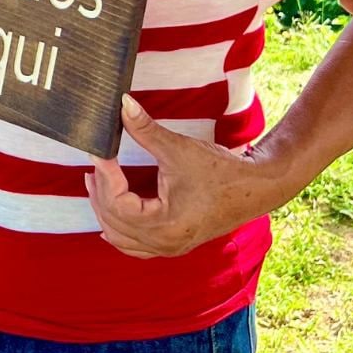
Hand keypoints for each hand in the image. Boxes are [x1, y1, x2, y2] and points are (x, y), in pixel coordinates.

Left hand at [85, 95, 270, 258]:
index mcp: (164, 226)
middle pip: (114, 222)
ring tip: (98, 181)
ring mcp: (168, 248)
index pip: (117, 204)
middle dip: (101, 191)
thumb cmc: (222, 172)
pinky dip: (119, 230)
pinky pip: (134, 246)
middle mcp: (164, 243)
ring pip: (120, 238)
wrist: (256, 188)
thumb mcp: (179, 148)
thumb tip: (122, 104)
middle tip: (96, 162)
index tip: (100, 151)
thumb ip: (145, 129)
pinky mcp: (173, 244)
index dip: (105, 175)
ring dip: (106, 211)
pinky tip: (111, 215)